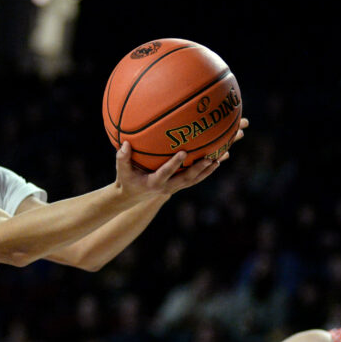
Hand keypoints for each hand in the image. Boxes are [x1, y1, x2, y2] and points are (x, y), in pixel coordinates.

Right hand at [114, 117, 247, 200]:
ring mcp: (173, 188)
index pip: (165, 173)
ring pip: (193, 180)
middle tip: (210, 158)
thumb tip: (125, 144)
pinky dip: (205, 172)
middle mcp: (166, 187)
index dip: (174, 164)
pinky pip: (194, 179)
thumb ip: (122, 158)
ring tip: (219, 159)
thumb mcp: (121, 170)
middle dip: (198, 169)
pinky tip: (216, 162)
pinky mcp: (177, 186)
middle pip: (186, 179)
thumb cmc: (126, 180)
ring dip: (206, 171)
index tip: (183, 152)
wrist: (130, 196)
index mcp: (153, 183)